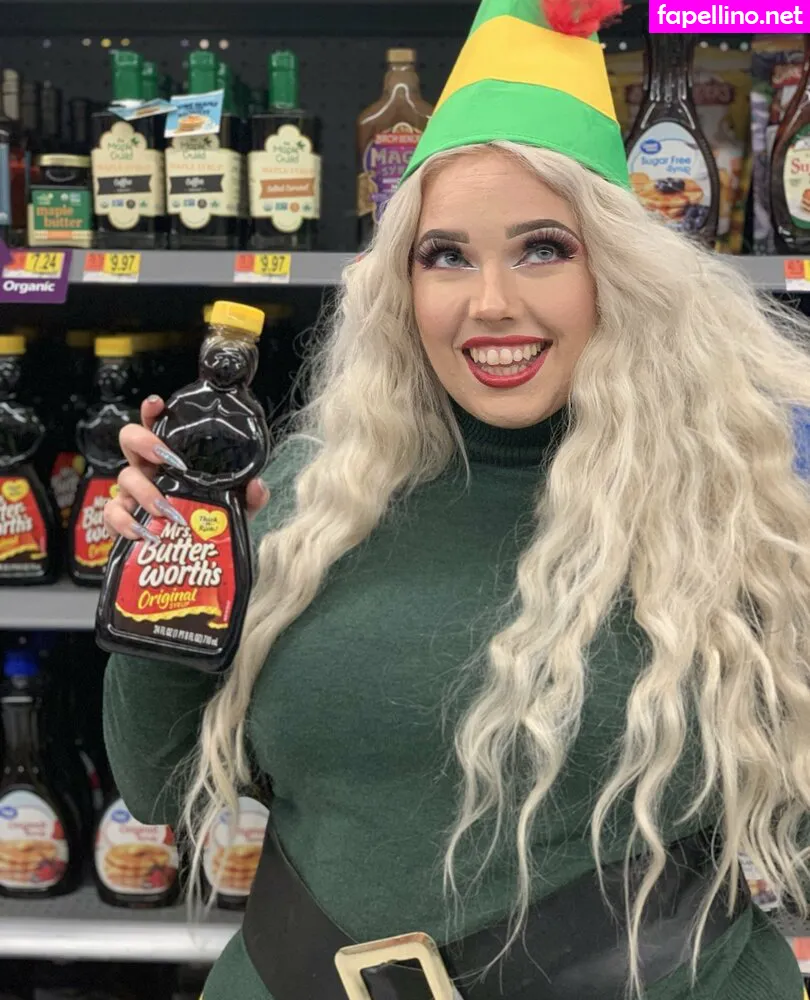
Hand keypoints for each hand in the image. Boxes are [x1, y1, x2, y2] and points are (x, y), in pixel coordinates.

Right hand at [103, 394, 269, 542]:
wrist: (195, 562)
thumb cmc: (208, 526)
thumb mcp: (234, 510)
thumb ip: (248, 497)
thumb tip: (256, 485)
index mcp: (171, 460)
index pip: (158, 426)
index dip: (152, 412)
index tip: (157, 404)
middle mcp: (148, 470)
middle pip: (129, 440)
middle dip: (144, 443)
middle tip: (168, 459)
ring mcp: (131, 493)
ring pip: (124, 478)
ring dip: (146, 492)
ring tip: (168, 510)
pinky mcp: (122, 520)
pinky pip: (113, 514)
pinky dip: (126, 523)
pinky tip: (146, 533)